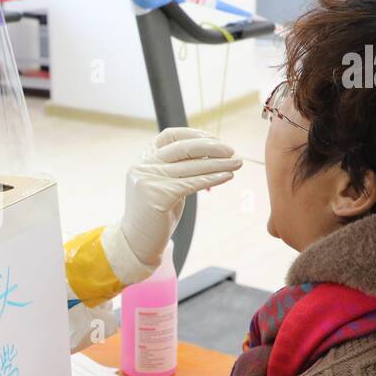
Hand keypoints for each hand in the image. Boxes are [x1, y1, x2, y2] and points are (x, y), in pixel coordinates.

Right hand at [116, 126, 241, 268]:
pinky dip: (212, 178)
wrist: (137, 241)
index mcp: (143, 159)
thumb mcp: (165, 184)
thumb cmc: (156, 213)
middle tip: (231, 151)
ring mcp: (149, 180)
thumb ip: (180, 169)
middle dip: (211, 147)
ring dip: (219, 163)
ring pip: (191, 166)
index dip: (194, 134)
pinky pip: (192, 183)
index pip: (170, 135)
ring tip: (237, 163)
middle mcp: (143, 166)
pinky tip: (226, 176)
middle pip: (183, 147)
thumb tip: (213, 154)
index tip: (215, 140)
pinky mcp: (158, 196)